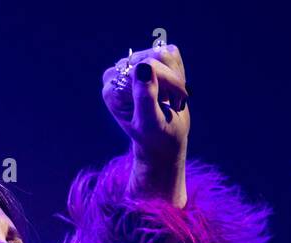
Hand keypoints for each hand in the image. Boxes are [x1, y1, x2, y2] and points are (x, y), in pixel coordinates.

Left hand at [100, 44, 190, 206]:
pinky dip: (177, 73)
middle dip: (172, 81)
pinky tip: (171, 90)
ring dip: (176, 79)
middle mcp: (118, 74)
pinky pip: (171, 53)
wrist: (163, 141)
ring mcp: (132, 65)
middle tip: (174, 104)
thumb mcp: (152, 123)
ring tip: (171, 99)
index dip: (168, 81)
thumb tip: (144, 67)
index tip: (176, 104)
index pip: (146, 66)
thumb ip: (146, 97)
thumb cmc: (157, 137)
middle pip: (156, 56)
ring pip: (165, 53)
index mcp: (113, 90)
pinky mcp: (147, 61)